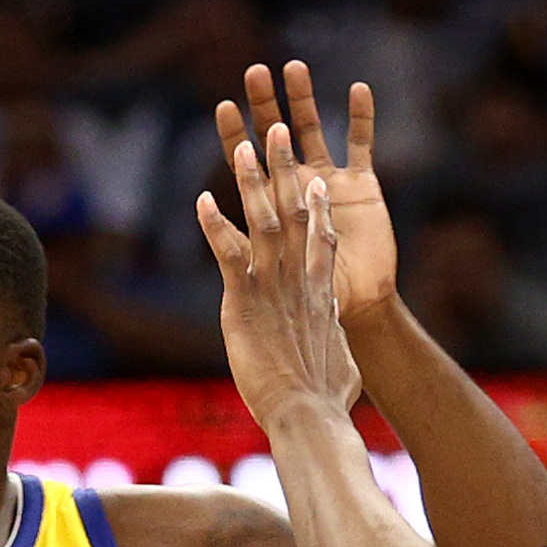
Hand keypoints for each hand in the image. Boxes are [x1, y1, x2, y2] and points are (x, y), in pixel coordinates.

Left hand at [197, 126, 364, 427]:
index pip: (322, 240)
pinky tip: (202, 200)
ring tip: (242, 145)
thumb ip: (338, 360)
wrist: (309, 413)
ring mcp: (273, 286)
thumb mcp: (342, 373)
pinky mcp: (244, 299)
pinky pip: (227, 252)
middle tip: (278, 133)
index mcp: (322, 295)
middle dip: (285, 169)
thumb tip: (343, 377)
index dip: (317, 208)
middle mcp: (300, 280)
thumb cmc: (326, 403)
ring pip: (262, 220)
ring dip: (251, 181)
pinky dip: (215, 225)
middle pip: (293, 213)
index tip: (316, 182)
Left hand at [216, 63, 394, 320]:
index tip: (224, 107)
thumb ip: (241, 250)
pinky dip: (362, 118)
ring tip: (292, 68)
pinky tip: (357, 88)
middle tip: (254, 73)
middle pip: (277, 137)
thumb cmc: (307, 301)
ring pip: (314, 131)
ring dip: (304, 100)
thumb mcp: (267, 279)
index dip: (237, 136)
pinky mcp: (363, 187)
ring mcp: (331, 183)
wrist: (356, 312)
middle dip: (265, 106)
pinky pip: (362, 145)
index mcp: (272, 206)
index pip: (248, 164)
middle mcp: (298, 188)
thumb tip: (206, 225)